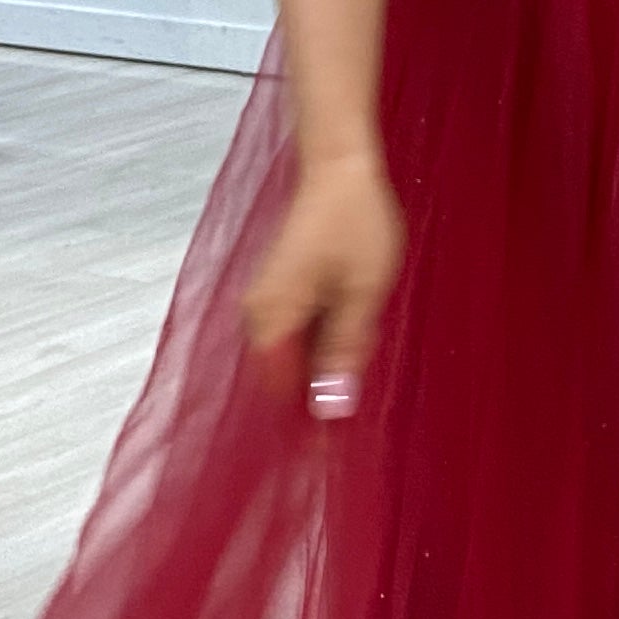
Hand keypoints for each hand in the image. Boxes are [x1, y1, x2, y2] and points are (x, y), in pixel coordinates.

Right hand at [242, 145, 404, 420]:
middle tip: (358, 394)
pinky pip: (295, 335)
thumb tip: (330, 408)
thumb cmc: (353, 221)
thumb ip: (343, 352)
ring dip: (322, 368)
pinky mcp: (277, 293)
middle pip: (282, 380)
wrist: (337, 166)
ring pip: (291, 358)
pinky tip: (352, 329)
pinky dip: (320, 344)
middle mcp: (257, 315)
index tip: (328, 452)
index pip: (277, 394)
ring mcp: (264, 303)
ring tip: (360, 345)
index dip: (302, 426)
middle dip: (317, 396)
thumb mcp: (361, 294)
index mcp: (272, 319)